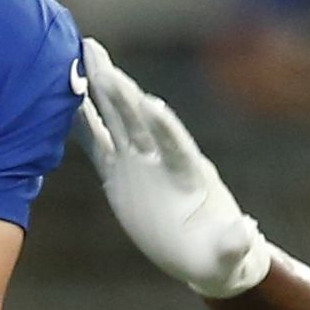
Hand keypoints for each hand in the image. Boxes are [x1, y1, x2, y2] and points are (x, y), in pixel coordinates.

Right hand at [76, 39, 270, 297]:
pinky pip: (98, 144)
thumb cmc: (219, 255)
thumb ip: (234, 243)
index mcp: (190, 177)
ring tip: (85, 55)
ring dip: (103, 90)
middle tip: (101, 56)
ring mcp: (140, 163)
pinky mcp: (119, 174)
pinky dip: (82, 123)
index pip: (176, 147)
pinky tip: (64, 100)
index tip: (152, 102)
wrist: (203, 252)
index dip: (165, 127)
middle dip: (123, 91)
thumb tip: (246, 234)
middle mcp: (162, 161)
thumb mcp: (229, 254)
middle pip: (140, 121)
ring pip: (118, 121)